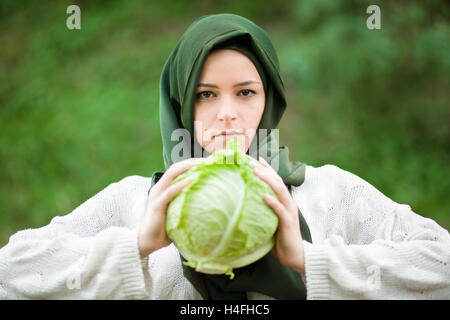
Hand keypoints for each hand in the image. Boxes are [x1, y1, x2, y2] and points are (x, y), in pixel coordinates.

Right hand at [138, 158, 202, 257]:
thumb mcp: (177, 213)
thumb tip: (208, 206)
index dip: (191, 163)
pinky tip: (192, 179)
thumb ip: (187, 206)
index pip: (178, 169)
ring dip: (188, 167)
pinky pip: (170, 191)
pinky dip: (181, 184)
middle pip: (176, 167)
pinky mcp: (158, 204)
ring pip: (173, 173)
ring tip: (202, 164)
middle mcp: (160, 188)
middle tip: (208, 160)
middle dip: (192, 161)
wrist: (147, 241)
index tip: (208, 162)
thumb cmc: (164, 229)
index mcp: (164, 188)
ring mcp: (158, 194)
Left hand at [251, 157, 304, 274]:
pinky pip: (280, 210)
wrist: (295, 255)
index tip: (257, 159)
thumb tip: (244, 205)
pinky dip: (272, 202)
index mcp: (284, 202)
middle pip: (277, 181)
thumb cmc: (280, 239)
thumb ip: (262, 211)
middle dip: (265, 170)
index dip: (268, 169)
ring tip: (256, 172)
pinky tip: (264, 196)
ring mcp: (289, 211)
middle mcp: (288, 203)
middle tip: (251, 162)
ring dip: (267, 180)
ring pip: (279, 191)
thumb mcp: (270, 221)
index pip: (276, 181)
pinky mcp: (288, 222)